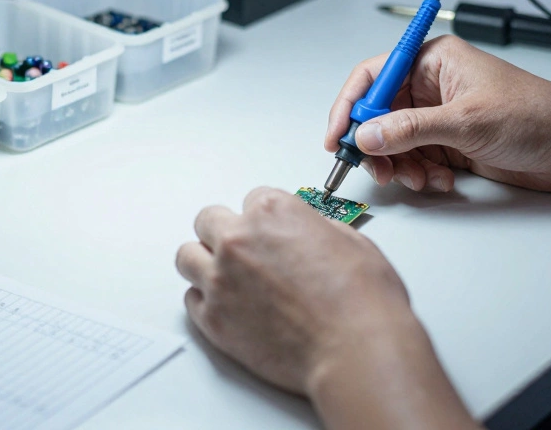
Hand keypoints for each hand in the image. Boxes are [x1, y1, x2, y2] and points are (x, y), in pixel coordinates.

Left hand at [176, 187, 421, 395]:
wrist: (356, 350)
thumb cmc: (362, 301)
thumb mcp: (351, 242)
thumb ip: (317, 229)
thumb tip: (309, 233)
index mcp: (272, 212)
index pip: (252, 199)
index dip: (265, 219)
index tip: (271, 232)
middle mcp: (239, 240)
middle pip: (208, 222)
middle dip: (225, 232)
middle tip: (244, 251)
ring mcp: (221, 280)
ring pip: (187, 257)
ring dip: (205, 263)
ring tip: (227, 277)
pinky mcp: (214, 320)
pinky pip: (191, 299)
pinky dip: (205, 300)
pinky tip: (228, 306)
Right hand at [326, 35, 550, 193]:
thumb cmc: (537, 115)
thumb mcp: (467, 121)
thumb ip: (411, 129)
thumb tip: (368, 134)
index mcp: (434, 61)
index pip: (373, 76)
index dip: (350, 105)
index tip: (339, 135)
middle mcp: (433, 86)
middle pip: (379, 114)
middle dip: (377, 145)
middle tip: (379, 169)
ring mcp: (441, 116)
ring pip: (396, 142)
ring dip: (402, 165)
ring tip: (420, 178)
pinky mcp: (451, 144)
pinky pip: (417, 160)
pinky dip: (421, 174)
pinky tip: (442, 179)